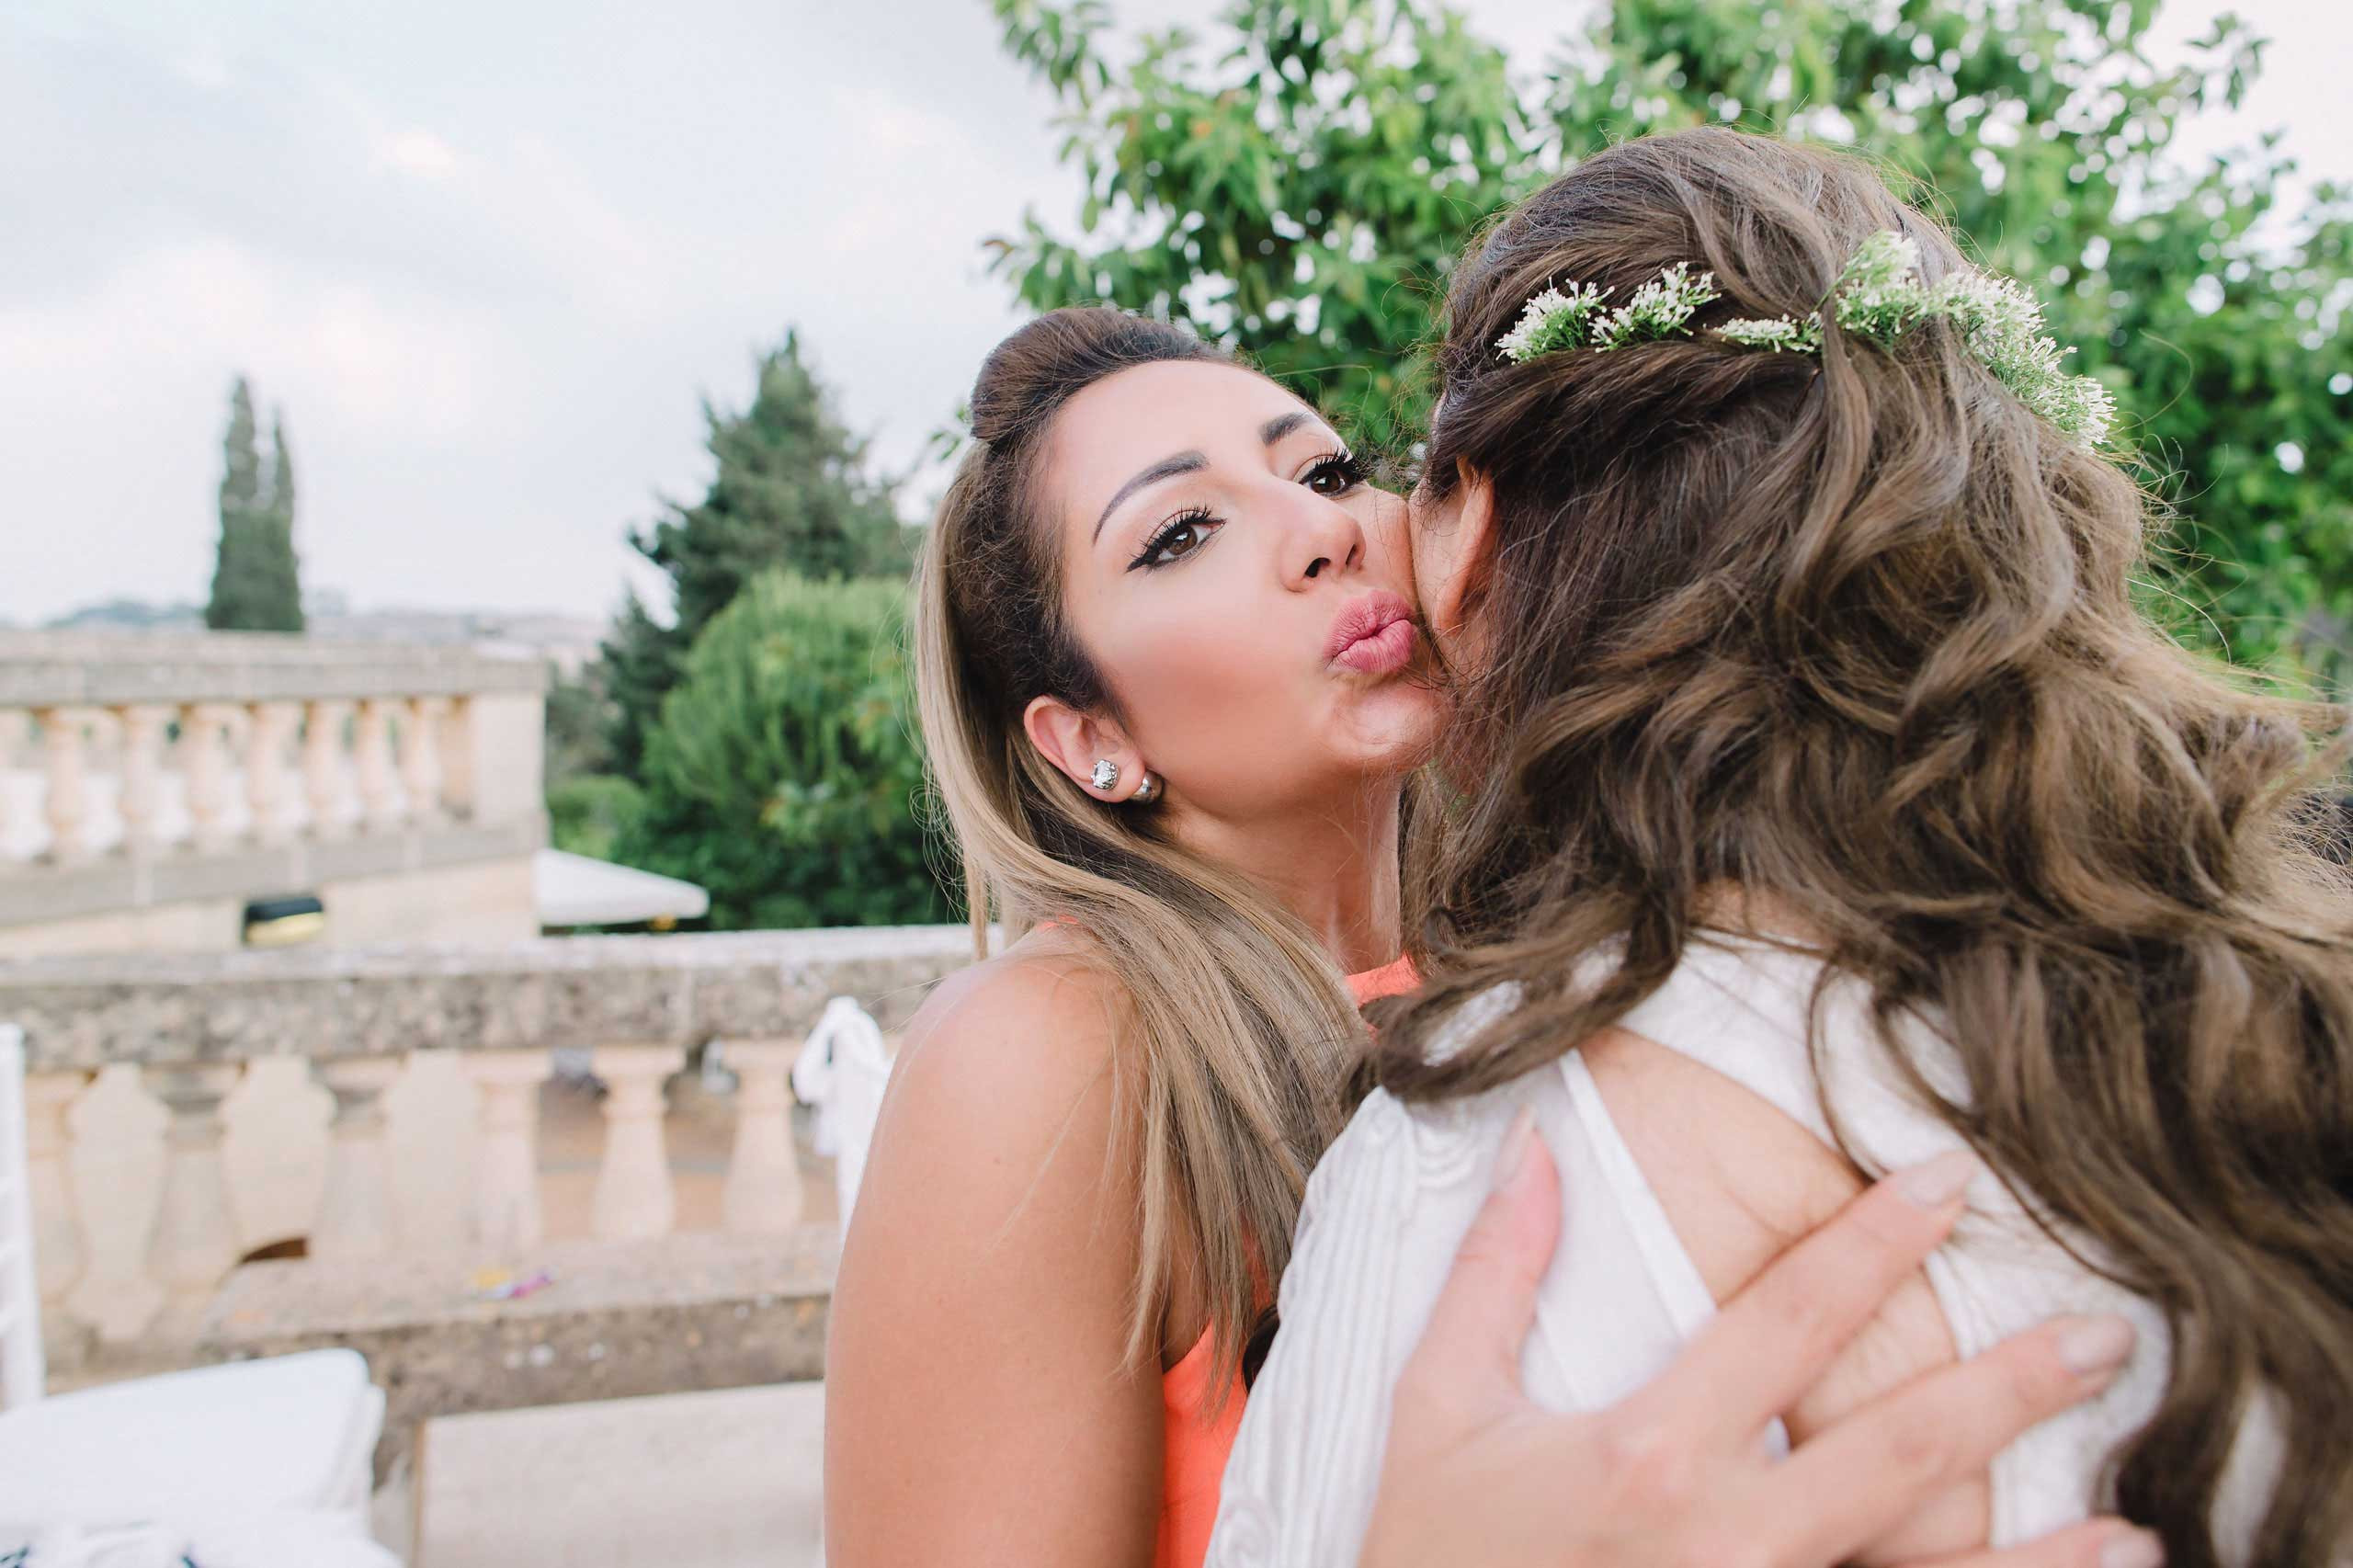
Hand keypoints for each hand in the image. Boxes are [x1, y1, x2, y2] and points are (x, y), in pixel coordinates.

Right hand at [1358, 1112, 2162, 1567]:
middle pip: (1898, 1450)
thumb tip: (1533, 1142)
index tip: (1951, 1177)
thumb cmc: (1421, 1556)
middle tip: (2104, 1340)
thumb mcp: (1434, 1410)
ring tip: (2138, 1534)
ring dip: (2039, 1563)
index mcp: (1646, 1454)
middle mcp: (1720, 1544)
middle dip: (2009, 1389)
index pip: (1789, 1319)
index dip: (1875, 1239)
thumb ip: (1493, 1275)